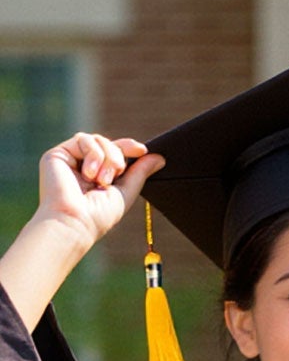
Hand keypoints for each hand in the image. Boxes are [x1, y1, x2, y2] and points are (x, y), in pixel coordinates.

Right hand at [34, 134, 159, 252]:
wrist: (75, 221)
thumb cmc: (99, 215)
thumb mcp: (126, 192)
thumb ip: (140, 173)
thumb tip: (159, 157)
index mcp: (98, 174)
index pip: (115, 152)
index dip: (128, 147)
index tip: (142, 150)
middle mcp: (83, 166)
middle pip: (108, 143)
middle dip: (118, 157)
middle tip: (115, 176)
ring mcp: (70, 159)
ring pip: (97, 139)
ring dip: (107, 157)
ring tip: (102, 180)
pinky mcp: (57, 154)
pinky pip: (83, 139)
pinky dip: (93, 154)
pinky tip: (89, 174)